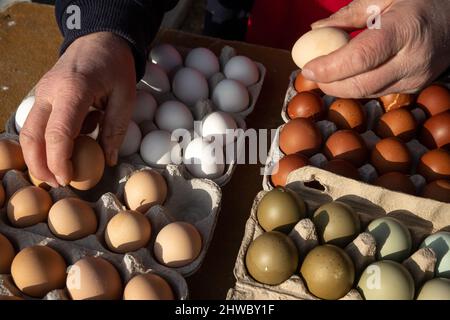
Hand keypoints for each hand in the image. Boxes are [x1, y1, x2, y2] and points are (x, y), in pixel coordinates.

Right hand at [20, 32, 135, 186]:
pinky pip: (37, 123)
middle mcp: (49, 91)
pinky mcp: (42, 96)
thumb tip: (108, 160)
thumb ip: (115, 129)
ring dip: (37, 156)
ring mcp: (42, 92)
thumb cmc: (115, 66)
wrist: (100, 39)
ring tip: (58, 172)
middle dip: (40, 165)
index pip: (58, 133)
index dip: (59, 161)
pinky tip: (66, 146)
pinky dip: (45, 141)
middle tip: (57, 183)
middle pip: (32, 135)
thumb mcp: (126, 96)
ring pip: (28, 131)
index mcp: (73, 90)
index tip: (68, 179)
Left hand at [302, 0, 449, 97]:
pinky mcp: (416, 86)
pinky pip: (378, 91)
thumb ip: (350, 14)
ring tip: (326, 73)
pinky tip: (348, 74)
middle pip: (361, 84)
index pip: (361, 58)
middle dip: (330, 84)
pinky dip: (358, 86)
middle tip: (311, 73)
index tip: (307, 68)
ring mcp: (417, 77)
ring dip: (341, 87)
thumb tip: (316, 29)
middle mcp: (414, 59)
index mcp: (406, 29)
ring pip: (367, 92)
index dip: (330, 68)